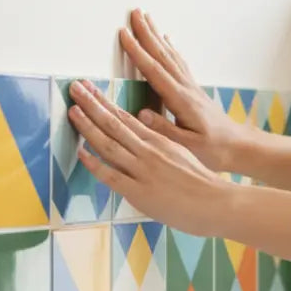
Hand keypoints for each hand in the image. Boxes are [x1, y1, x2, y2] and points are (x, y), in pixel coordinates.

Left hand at [68, 79, 232, 236]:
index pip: (125, 117)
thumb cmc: (202, 182)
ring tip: (73, 109)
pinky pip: (112, 175)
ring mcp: (143, 170)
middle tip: (75, 87)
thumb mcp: (183, 153)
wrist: (216, 202)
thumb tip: (143, 128)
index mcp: (159, 141)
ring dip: (88, 126)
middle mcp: (149, 151)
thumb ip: (161, 143)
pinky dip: (95, 163)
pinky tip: (81, 151)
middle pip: (114, 123)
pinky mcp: (139, 191)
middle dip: (91, 104)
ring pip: (110, 144)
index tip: (89, 88)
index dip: (104, 102)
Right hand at [117, 9, 239, 172]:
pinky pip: (179, 64)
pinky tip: (168, 41)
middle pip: (163, 56)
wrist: (239, 147)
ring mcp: (191, 88)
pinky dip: (171, 49)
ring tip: (147, 19)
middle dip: (147, 33)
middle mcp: (186, 89)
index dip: (138, 52)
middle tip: (134, 12)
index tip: (124, 34)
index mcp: (181, 100)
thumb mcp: (187, 146)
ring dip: (157, 36)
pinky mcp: (194, 91)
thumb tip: (141, 113)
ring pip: (171, 56)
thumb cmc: (214, 150)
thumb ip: (164, 130)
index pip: (155, 71)